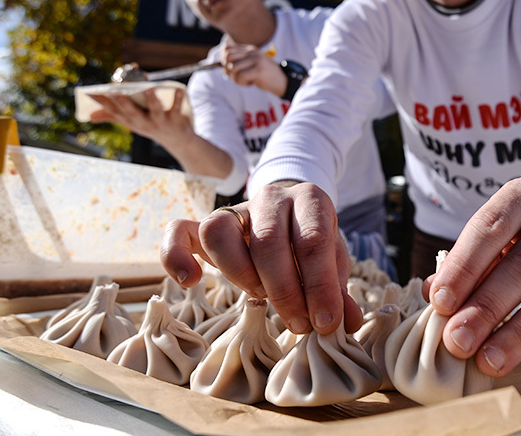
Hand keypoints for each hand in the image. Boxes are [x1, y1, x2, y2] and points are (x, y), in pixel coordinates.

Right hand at [89, 88, 192, 149]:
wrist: (177, 141)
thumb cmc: (150, 125)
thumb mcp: (131, 122)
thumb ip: (112, 116)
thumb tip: (90, 116)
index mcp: (131, 121)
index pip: (114, 112)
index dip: (102, 102)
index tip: (91, 91)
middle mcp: (143, 123)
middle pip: (132, 113)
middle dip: (123, 102)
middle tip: (114, 91)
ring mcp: (159, 122)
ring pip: (155, 111)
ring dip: (151, 100)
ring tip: (148, 88)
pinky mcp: (175, 121)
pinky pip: (176, 109)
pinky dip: (177, 100)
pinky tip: (178, 90)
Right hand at [160, 182, 363, 334]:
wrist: (292, 213)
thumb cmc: (312, 243)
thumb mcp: (334, 260)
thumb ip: (338, 290)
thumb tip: (345, 325)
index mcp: (310, 199)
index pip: (312, 241)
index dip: (319, 286)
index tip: (325, 323)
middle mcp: (271, 197)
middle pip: (268, 240)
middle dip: (285, 290)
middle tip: (299, 324)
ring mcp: (235, 208)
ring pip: (220, 232)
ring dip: (241, 274)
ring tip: (261, 298)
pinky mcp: (206, 224)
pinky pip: (178, 230)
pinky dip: (175, 254)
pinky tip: (190, 281)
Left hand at [221, 43, 286, 96]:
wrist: (284, 82)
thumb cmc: (266, 76)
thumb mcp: (252, 65)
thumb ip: (240, 61)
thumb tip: (223, 63)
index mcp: (250, 49)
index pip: (227, 49)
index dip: (224, 61)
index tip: (230, 70)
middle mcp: (252, 52)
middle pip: (228, 57)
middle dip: (227, 70)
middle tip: (236, 77)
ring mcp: (256, 60)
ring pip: (233, 68)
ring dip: (236, 79)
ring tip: (245, 81)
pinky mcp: (259, 70)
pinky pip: (241, 76)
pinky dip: (242, 83)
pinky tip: (250, 83)